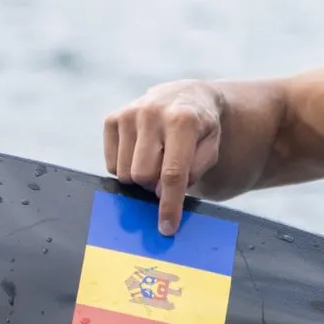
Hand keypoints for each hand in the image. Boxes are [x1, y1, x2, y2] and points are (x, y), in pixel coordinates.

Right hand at [103, 80, 223, 235]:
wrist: (187, 96)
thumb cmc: (202, 129)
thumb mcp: (211, 148)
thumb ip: (193, 172)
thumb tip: (165, 197)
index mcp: (183, 120)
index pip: (172, 173)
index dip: (169, 204)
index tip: (167, 227)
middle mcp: (152, 113)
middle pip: (143, 176)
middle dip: (156, 185)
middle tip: (168, 176)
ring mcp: (129, 114)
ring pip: (125, 173)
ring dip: (142, 177)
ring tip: (157, 159)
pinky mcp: (112, 119)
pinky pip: (112, 165)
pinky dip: (127, 167)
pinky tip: (142, 153)